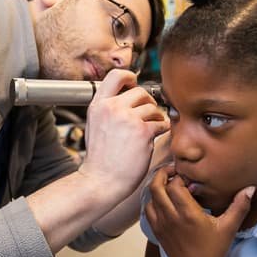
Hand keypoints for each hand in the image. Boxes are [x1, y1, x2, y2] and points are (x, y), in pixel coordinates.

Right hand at [80, 69, 168, 202]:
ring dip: (156, 117)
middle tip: (147, 114)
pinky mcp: (142, 132)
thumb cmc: (99, 159)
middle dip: (147, 102)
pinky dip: (162, 129)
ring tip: (151, 129)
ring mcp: (127, 119)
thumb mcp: (95, 125)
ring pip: (153, 107)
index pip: (116, 75)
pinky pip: (161, 122)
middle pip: (140, 91)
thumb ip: (108, 109)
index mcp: (98, 105)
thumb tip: (127, 97)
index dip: (130, 77)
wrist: (100, 181)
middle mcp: (111, 108)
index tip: (134, 86)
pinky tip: (155, 136)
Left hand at [145, 164, 253, 256]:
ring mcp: (161, 224)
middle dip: (162, 174)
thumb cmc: (214, 248)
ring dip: (156, 187)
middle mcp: (171, 217)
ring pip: (150, 198)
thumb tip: (250, 188)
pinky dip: (153, 201)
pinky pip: (148, 210)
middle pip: (156, 187)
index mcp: (188, 213)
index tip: (188, 177)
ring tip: (168, 184)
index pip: (174, 185)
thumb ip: (239, 206)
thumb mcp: (229, 226)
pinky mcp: (156, 231)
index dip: (179, 176)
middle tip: (173, 171)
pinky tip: (163, 200)